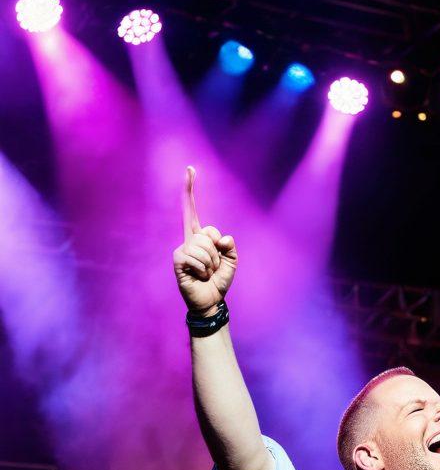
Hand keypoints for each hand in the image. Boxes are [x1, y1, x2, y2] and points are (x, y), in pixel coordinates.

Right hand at [173, 166, 236, 315]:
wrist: (210, 301)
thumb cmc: (218, 281)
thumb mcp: (231, 261)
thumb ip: (230, 246)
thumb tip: (222, 238)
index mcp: (200, 236)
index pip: (192, 210)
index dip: (190, 190)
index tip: (190, 169)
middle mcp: (188, 239)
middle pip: (209, 233)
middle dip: (217, 254)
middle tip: (213, 267)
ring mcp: (181, 249)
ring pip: (204, 247)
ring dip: (211, 264)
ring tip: (206, 273)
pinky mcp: (177, 259)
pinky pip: (196, 258)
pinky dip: (204, 270)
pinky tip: (199, 276)